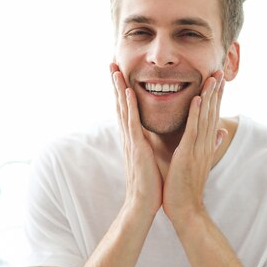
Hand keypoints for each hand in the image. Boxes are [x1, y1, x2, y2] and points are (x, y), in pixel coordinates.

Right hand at [111, 63, 162, 216]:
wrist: (144, 204)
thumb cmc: (150, 184)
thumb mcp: (153, 158)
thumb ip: (152, 145)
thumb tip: (154, 136)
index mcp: (135, 139)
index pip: (128, 110)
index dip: (124, 92)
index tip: (121, 74)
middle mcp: (130, 137)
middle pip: (121, 105)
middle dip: (116, 84)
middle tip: (111, 63)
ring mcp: (132, 141)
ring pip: (123, 109)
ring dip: (119, 89)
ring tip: (115, 69)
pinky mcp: (137, 148)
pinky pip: (133, 123)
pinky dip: (130, 107)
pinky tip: (128, 92)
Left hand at [163, 71, 226, 224]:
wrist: (186, 209)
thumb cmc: (189, 188)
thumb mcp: (201, 162)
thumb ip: (212, 145)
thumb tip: (223, 132)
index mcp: (206, 145)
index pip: (213, 116)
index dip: (217, 97)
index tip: (219, 79)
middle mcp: (206, 144)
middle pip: (213, 113)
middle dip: (217, 91)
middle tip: (220, 70)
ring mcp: (198, 149)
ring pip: (206, 118)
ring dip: (209, 96)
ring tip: (213, 77)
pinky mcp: (188, 154)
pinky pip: (193, 131)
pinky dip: (196, 114)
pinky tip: (198, 98)